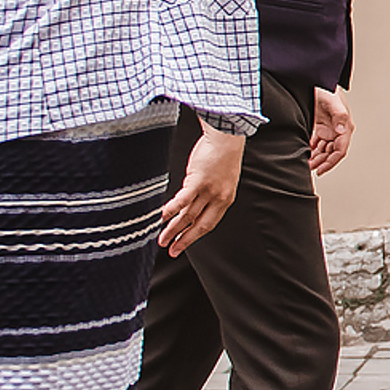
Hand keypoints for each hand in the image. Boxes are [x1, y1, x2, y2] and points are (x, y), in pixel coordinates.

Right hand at [158, 126, 244, 256]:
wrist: (227, 138)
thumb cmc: (222, 156)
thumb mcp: (220, 181)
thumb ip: (207, 195)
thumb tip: (188, 205)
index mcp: (225, 200)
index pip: (208, 225)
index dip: (194, 237)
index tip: (182, 246)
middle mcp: (218, 198)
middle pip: (198, 225)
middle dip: (183, 239)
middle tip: (171, 251)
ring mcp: (209, 190)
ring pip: (188, 215)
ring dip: (173, 228)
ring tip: (162, 239)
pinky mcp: (199, 181)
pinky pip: (183, 199)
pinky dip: (172, 209)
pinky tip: (163, 218)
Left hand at [308, 87, 353, 174]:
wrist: (314, 78)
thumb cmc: (325, 87)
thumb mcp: (332, 100)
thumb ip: (339, 115)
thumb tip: (341, 131)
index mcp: (344, 126)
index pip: (340, 150)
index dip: (331, 162)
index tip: (321, 170)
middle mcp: (337, 129)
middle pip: (331, 153)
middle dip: (322, 163)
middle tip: (310, 169)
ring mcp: (328, 129)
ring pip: (324, 150)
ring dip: (316, 158)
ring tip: (306, 165)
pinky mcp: (319, 126)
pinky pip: (317, 143)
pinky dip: (311, 150)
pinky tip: (305, 154)